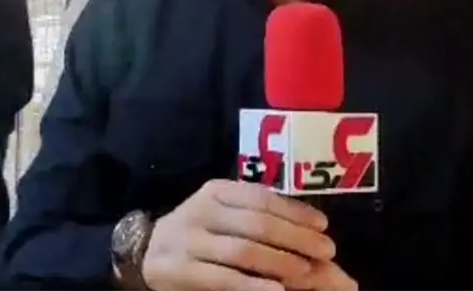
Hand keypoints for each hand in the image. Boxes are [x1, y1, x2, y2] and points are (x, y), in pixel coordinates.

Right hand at [141, 179, 352, 290]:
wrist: (146, 254)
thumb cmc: (199, 234)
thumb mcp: (226, 217)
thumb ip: (266, 221)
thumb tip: (319, 231)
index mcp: (216, 192)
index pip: (261, 197)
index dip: (295, 211)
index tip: (323, 226)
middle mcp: (201, 211)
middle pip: (257, 224)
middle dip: (296, 239)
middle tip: (326, 252)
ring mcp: (189, 241)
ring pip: (243, 250)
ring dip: (281, 262)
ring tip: (308, 274)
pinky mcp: (181, 271)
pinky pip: (223, 278)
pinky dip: (253, 285)